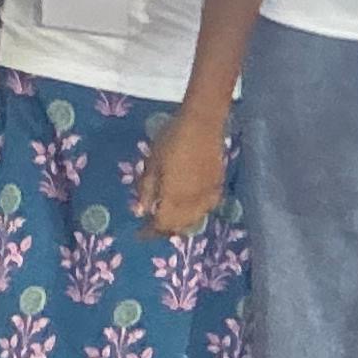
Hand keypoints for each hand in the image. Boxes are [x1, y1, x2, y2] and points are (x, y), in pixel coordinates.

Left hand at [130, 101, 228, 239]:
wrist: (202, 124)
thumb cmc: (172, 140)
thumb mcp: (152, 163)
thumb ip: (147, 190)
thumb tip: (142, 212)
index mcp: (174, 198)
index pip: (161, 224)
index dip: (150, 231)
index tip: (140, 233)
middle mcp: (193, 203)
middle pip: (179, 226)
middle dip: (165, 229)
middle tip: (154, 225)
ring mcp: (208, 195)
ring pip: (195, 220)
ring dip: (181, 223)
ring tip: (170, 217)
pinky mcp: (218, 186)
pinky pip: (206, 208)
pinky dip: (196, 213)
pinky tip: (190, 207)